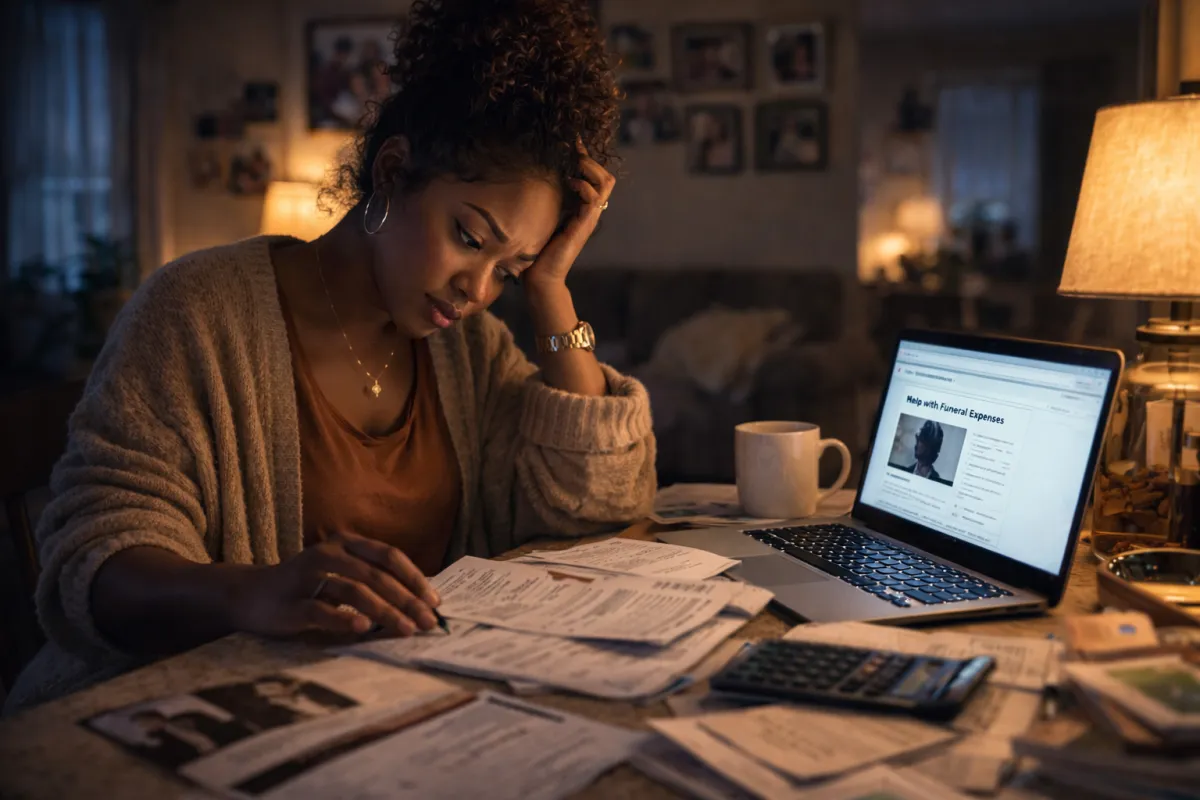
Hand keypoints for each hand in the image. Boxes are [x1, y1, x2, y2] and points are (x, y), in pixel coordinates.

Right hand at [231, 531, 441, 638]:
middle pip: (376, 575)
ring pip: (353, 591)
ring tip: (405, 629)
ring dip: (384, 612)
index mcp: (346, 543)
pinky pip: (321, 610)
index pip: (388, 556)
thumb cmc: (306, 587)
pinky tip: (362, 629)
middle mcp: (328, 553)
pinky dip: (343, 619)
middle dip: (406, 599)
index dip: (415, 577)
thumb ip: (372, 581)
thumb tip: (418, 602)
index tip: (435, 601)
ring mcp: (307, 576)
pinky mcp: (291, 603)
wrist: (250, 595)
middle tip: (427, 622)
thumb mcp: (340, 575)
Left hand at [523, 140, 614, 290]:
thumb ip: (544, 198)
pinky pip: (594, 199)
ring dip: (590, 170)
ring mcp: (589, 218)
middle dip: (591, 161)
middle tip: (575, 154)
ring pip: (605, 184)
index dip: (586, 157)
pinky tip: (570, 183)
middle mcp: (589, 212)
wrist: (540, 276)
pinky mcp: (584, 226)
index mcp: (581, 208)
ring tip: (574, 168)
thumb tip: (528, 175)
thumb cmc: (536, 249)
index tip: (573, 141)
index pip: (595, 176)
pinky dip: (584, 186)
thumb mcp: (541, 215)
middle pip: (606, 177)